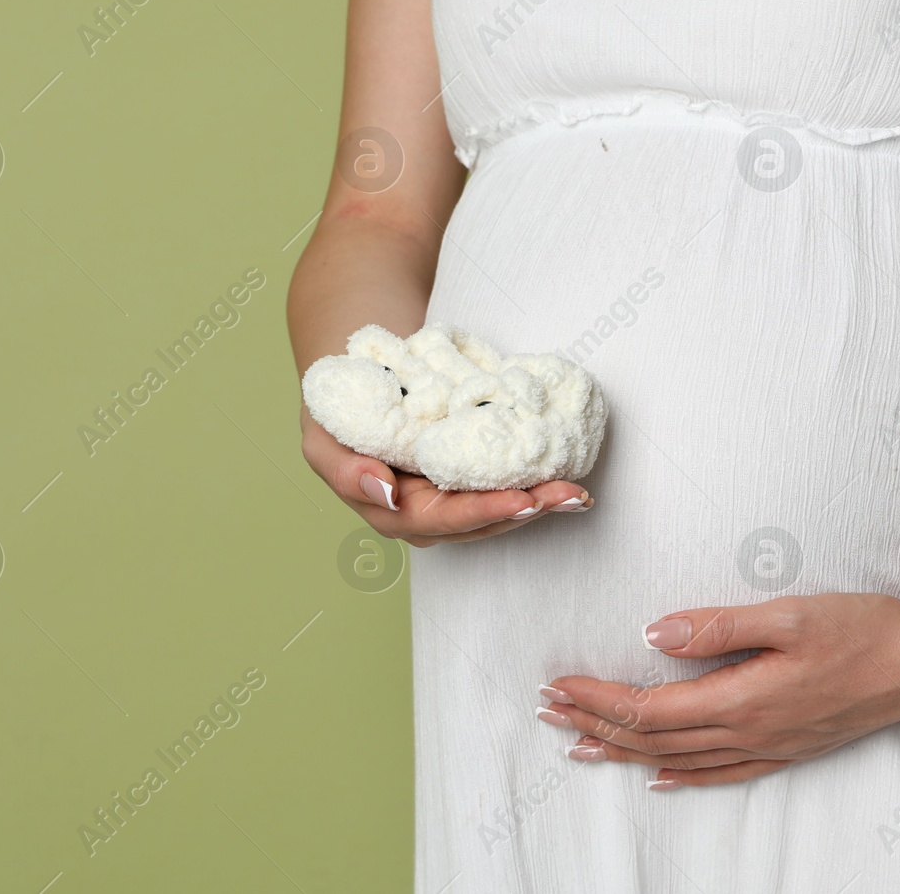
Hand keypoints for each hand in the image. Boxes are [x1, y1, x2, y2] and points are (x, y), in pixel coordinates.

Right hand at [299, 403, 592, 546]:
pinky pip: (506, 484)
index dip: (484, 511)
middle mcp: (426, 514)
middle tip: (568, 495)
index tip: (523, 500)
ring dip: (541, 501)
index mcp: (392, 512)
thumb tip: (386, 492)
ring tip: (577, 491)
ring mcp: (451, 498)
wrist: (356, 379)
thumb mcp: (323, 438)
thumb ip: (346, 471)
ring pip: (501, 508)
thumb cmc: (334, 413)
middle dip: (528, 510)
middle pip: (483, 522)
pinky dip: (536, 480)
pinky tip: (568, 475)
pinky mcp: (471, 477)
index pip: (444, 519)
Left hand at [536, 592, 899, 787]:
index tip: (560, 683)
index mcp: (741, 699)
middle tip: (550, 711)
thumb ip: (718, 625)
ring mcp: (771, 745)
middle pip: (655, 739)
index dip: (598, 698)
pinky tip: (663, 779)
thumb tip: (655, 635)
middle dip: (597, 724)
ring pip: (681, 761)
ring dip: (627, 753)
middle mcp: (749, 732)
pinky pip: (724, 774)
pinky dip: (685, 778)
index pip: (650, 708)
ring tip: (583, 745)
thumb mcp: (788, 613)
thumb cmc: (862, 629)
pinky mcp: (790, 747)